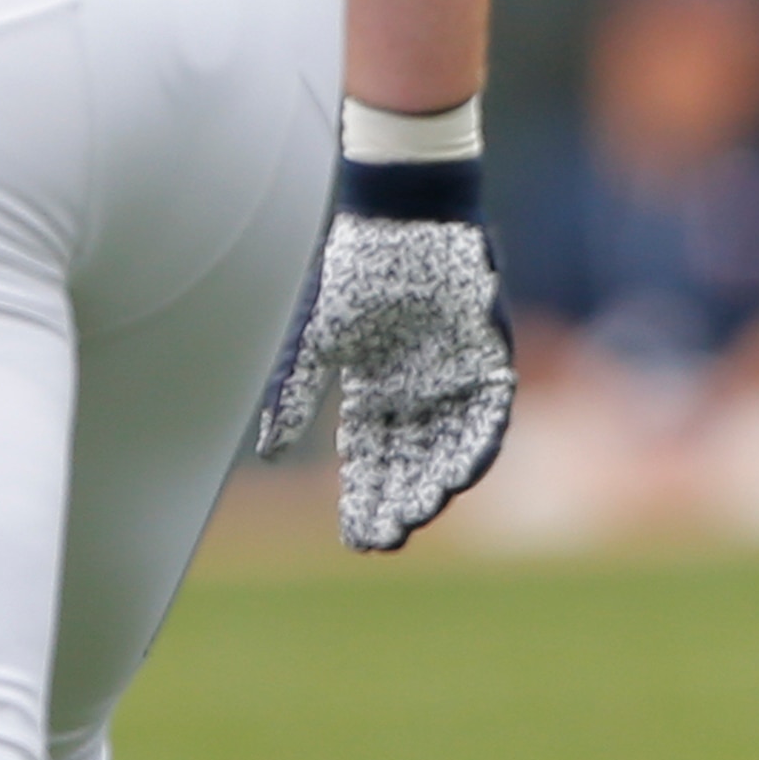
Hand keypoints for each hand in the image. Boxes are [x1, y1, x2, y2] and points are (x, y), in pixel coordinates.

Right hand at [256, 163, 513, 550]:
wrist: (401, 220)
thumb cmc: (356, 272)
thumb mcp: (316, 341)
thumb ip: (295, 394)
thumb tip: (269, 449)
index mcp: (376, 392)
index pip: (371, 460)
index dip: (365, 499)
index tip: (359, 539)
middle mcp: (418, 393)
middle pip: (411, 460)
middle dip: (401, 499)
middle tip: (391, 537)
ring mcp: (456, 378)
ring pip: (450, 444)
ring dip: (438, 479)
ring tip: (423, 511)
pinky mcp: (489, 357)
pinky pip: (490, 411)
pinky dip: (478, 442)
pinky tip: (464, 473)